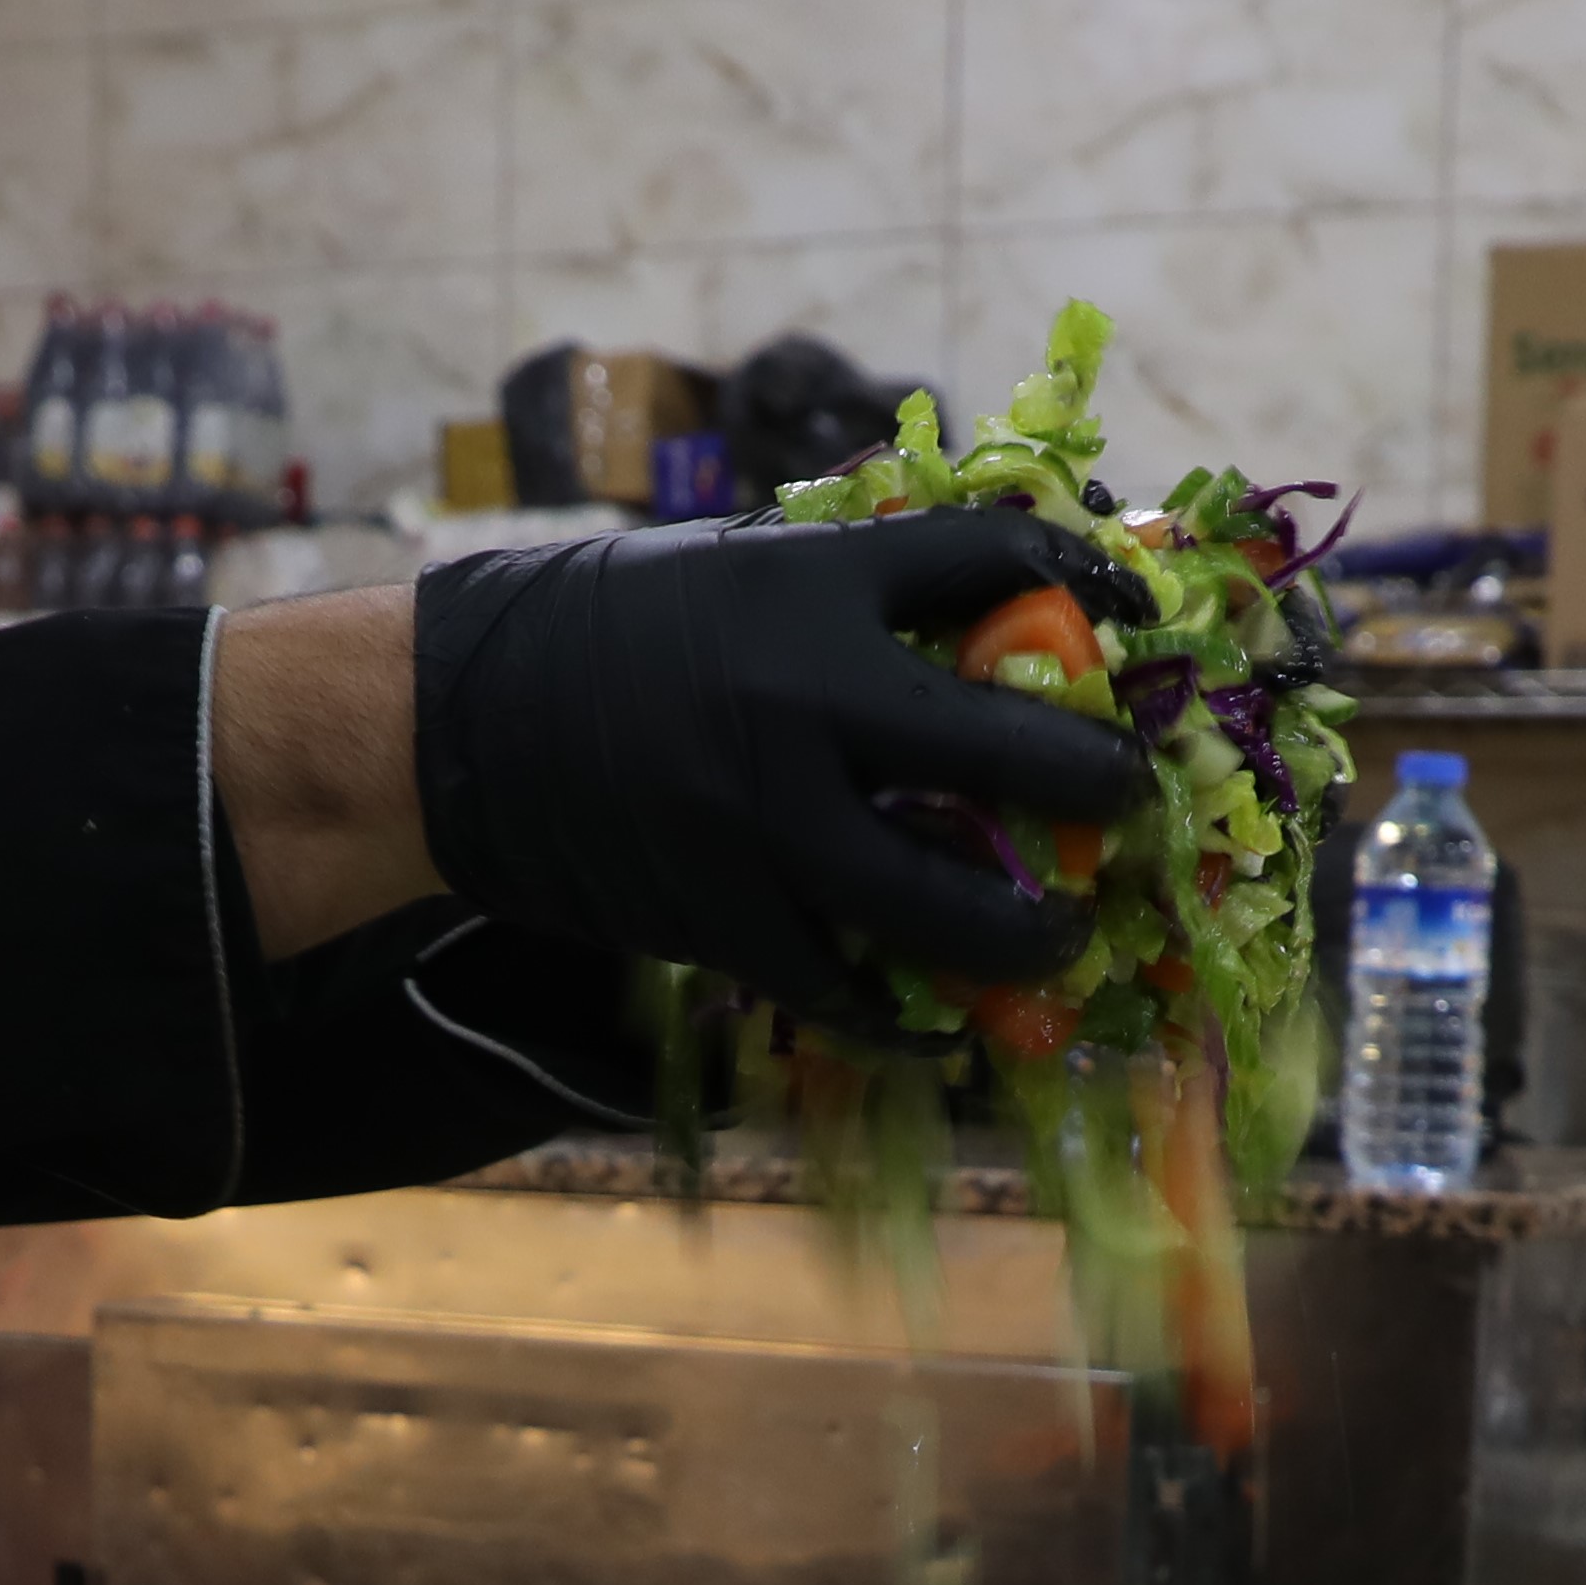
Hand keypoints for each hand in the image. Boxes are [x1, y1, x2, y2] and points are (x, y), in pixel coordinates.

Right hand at [409, 507, 1148, 1016]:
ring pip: (944, 903)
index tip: (1129, 614)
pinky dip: (904, 1013)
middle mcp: (803, 702)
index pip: (992, 564)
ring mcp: (767, 822)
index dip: (1085, 583)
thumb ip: (851, 593)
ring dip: (1026, 930)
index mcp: (812, 589)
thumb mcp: (736, 569)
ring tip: (1060, 936)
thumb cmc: (602, 631)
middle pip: (1008, 750)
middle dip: (1096, 784)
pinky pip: (845, 988)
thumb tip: (988, 610)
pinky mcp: (723, 916)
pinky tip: (942, 1020)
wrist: (456, 724)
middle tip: (1129, 802)